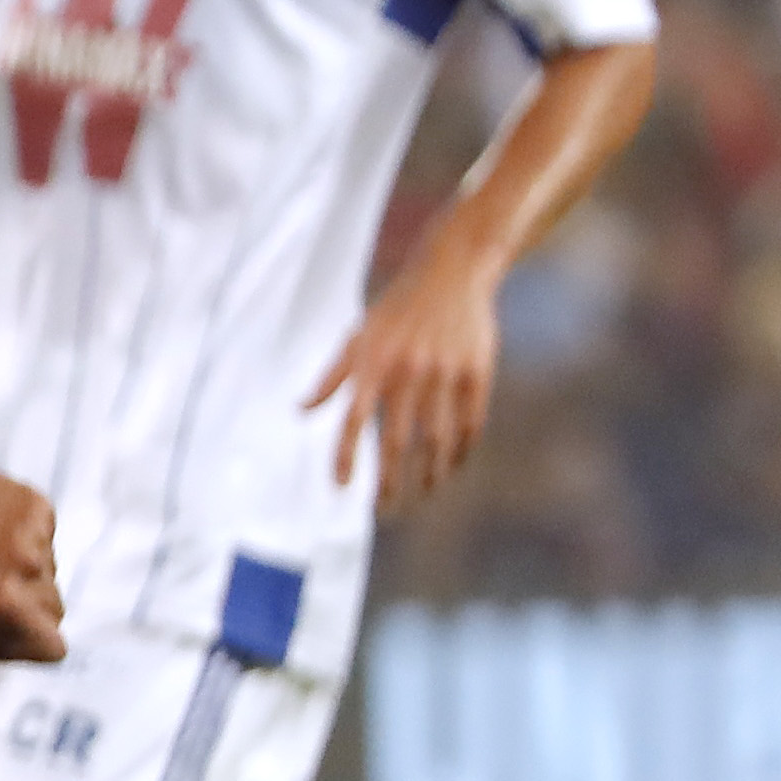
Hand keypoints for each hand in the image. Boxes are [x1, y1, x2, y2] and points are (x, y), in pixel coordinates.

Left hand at [0, 458, 65, 664]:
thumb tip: (36, 647)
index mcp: (5, 609)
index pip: (54, 647)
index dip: (33, 639)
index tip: (13, 626)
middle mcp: (27, 569)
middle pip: (54, 606)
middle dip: (26, 604)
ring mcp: (33, 533)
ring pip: (48, 568)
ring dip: (21, 565)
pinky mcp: (35, 504)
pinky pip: (43, 534)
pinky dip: (21, 533)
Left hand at [306, 242, 501, 508]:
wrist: (452, 272)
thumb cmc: (397, 309)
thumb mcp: (358, 336)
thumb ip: (332, 377)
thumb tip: (302, 411)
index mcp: (373, 365)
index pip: (353, 422)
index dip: (346, 457)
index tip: (341, 487)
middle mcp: (407, 372)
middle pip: (397, 441)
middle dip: (390, 481)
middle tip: (384, 507)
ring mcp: (445, 372)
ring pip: (437, 439)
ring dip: (429, 473)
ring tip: (422, 493)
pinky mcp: (477, 371)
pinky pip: (470, 422)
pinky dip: (462, 450)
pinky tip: (453, 466)